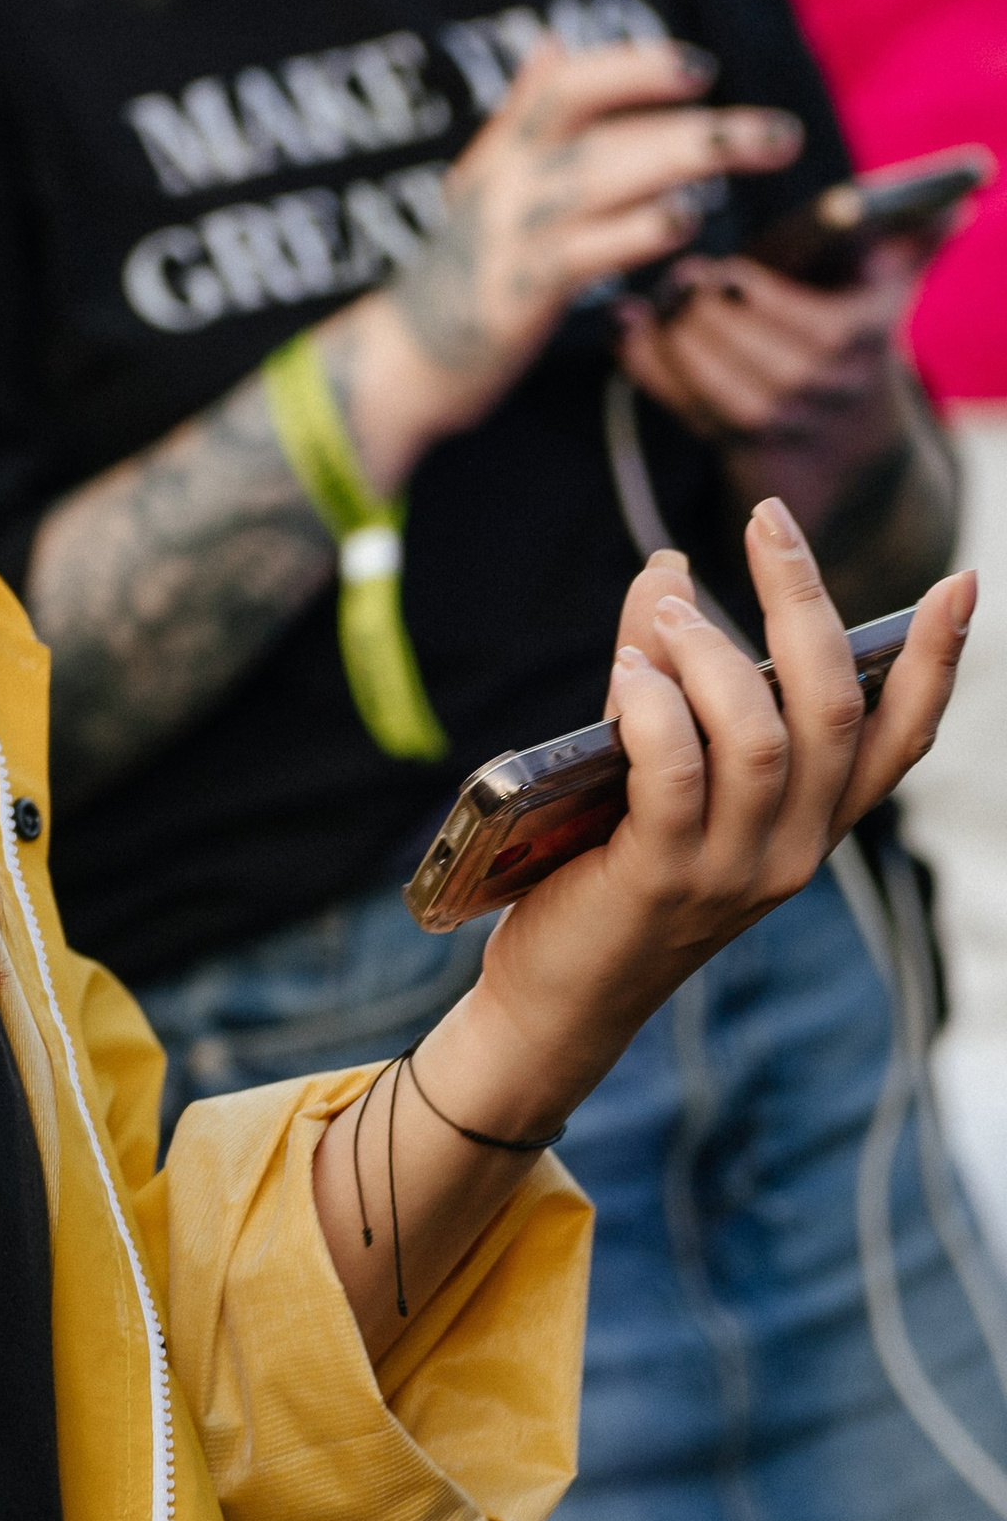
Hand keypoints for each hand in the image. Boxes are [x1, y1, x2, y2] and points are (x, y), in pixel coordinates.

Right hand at [347, 41, 805, 482]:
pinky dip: (634, 231)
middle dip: (697, 124)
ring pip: (600, 179)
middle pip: (603, 130)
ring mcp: (506, 238)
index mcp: (503, 154)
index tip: (701, 69)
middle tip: (778, 132)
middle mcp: (505, 185)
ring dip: (685, 161)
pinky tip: (685, 221)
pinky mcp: (514, 296)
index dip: (632, 68)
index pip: (566, 86)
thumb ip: (521, 114)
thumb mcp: (481, 182)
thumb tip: (553, 41)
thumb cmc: (457, 270)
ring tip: (756, 155)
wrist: (398, 361)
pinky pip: (581, 253)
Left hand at [468, 513, 973, 1101]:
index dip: (935, 661)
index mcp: (813, 823)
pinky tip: (626, 673)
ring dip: (708, 654)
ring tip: (662, 614)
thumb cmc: (608, 871)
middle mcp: (797, 849)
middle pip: (832, 706)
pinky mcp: (665, 879)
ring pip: (761, 734)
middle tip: (769, 522)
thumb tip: (668, 568)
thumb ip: (666, 673)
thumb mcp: (654, 769)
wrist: (559, 998)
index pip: (899, 737)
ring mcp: (737, 869)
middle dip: (805, 601)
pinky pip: (679, 773)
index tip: (961, 584)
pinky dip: (655, 708)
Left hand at [616, 248, 915, 512]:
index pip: (820, 330)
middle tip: (677, 283)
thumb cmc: (856, 343)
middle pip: (767, 365)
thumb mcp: (884, 292)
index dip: (763, 302)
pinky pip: (691, 414)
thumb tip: (957, 199)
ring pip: (726, 396)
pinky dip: (652, 375)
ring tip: (650, 309)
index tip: (724, 271)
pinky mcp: (741, 451)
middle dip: (712, 321)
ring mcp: (786, 428)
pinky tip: (626, 336)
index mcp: (864, 342)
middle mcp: (829, 393)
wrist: (852, 449)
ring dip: (677, 350)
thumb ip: (909, 243)